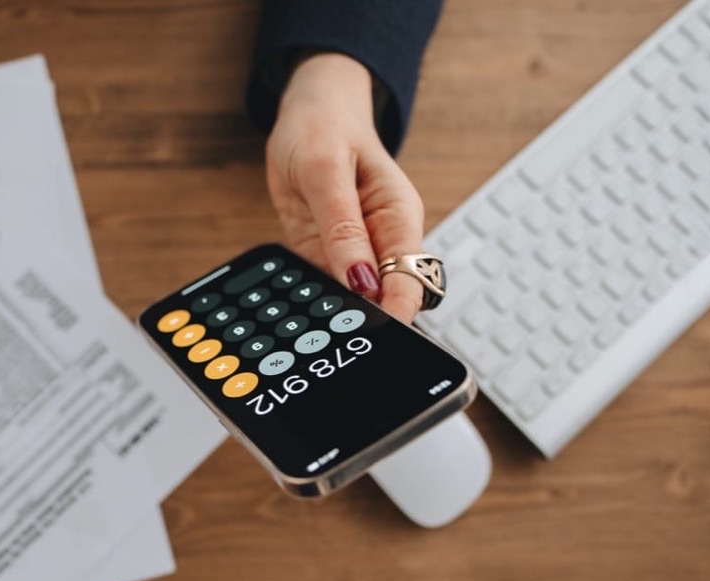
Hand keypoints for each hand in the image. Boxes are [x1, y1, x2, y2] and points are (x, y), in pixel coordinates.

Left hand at [266, 53, 426, 322]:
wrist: (308, 114)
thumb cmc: (325, 129)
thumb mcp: (326, 173)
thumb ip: (343, 228)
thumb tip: (362, 281)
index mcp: (399, 217)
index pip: (410, 279)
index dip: (397, 312)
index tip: (376, 334)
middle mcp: (382, 240)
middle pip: (384, 296)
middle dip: (364, 319)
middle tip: (337, 337)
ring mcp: (352, 250)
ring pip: (351, 297)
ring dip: (333, 311)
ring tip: (314, 325)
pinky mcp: (324, 253)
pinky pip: (321, 285)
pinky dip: (311, 296)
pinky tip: (299, 305)